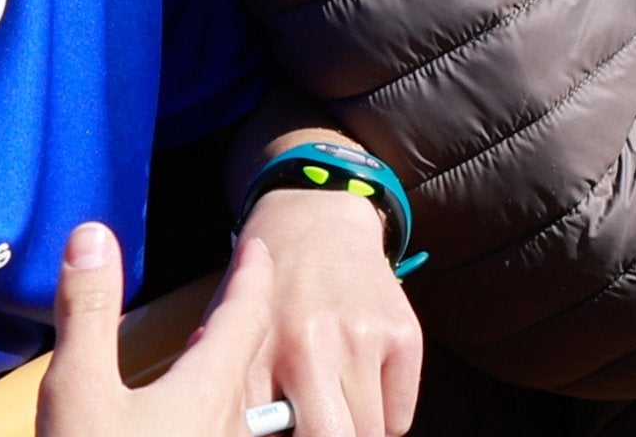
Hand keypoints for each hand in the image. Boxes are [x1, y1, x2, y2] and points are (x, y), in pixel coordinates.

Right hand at [41, 223, 278, 436]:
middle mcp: (228, 423)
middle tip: (235, 287)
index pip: (245, 313)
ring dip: (222, 363)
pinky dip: (206, 403)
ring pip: (233, 399)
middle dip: (239, 315)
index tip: (255, 247)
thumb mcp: (78, 392)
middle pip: (246, 355)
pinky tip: (178, 417)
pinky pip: (217, 429)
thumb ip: (88, 313)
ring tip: (206, 346)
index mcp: (207, 390)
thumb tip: (93, 236)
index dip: (251, 273)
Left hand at [237, 176, 422, 436]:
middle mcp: (310, 346)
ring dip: (358, 427)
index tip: (290, 428)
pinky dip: (385, 413)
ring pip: (371, 433)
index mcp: (257, 355)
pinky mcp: (403, 333)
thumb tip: (248, 434)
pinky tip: (365, 379)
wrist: (314, 221)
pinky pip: (399, 417)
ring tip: (339, 402)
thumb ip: (240, 393)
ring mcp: (362, 338)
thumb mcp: (232, 338)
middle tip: (321, 424)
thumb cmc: (267, 292)